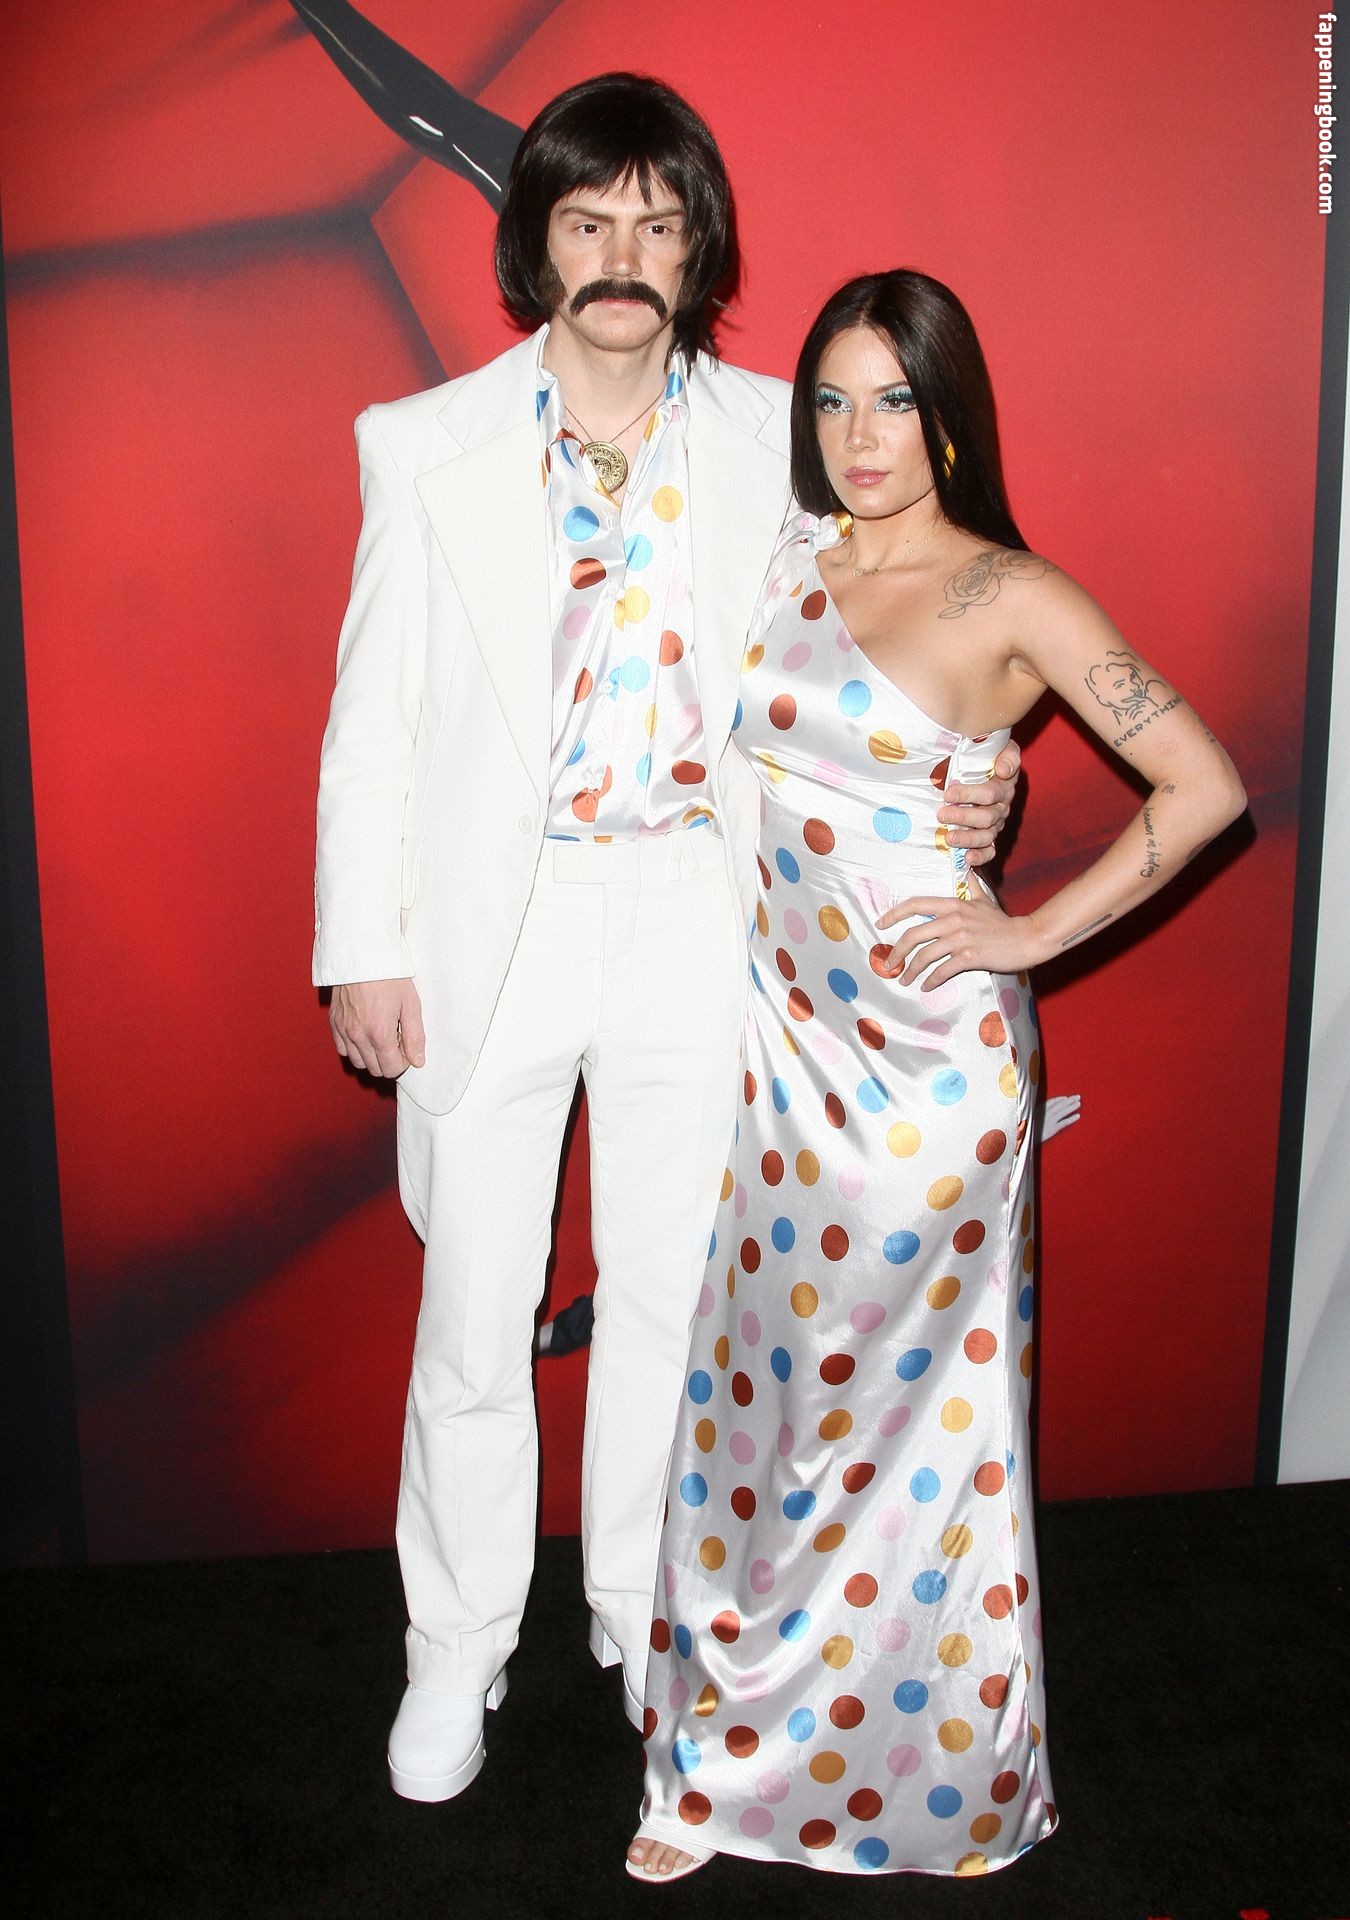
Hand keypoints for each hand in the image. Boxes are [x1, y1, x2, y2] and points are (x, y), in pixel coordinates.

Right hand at [330, 977, 424, 1075]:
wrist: (361, 955)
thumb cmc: (388, 976)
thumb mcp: (410, 1003)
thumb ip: (415, 1036)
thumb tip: (418, 1061)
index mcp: (379, 1034)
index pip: (392, 1069)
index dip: (404, 1062)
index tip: (407, 1046)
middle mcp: (358, 1036)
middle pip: (375, 1069)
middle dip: (389, 1060)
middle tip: (396, 1039)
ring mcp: (343, 1030)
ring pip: (358, 1062)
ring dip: (372, 1056)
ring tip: (380, 1036)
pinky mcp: (334, 1022)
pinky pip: (342, 1049)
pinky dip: (354, 1048)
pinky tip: (364, 1033)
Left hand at [876, 889, 1044, 989]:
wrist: (1026, 938)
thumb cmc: (1002, 921)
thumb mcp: (983, 898)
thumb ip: (970, 883)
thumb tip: (965, 863)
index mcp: (953, 904)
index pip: (916, 904)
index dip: (894, 913)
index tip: (880, 923)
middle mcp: (953, 920)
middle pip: (913, 935)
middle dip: (896, 952)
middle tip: (888, 964)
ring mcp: (961, 938)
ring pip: (925, 956)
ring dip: (911, 971)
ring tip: (904, 980)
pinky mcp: (970, 956)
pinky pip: (943, 971)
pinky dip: (931, 981)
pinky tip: (926, 986)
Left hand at [937, 740, 1019, 868]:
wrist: (987, 769)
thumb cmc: (989, 758)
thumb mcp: (1003, 748)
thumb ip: (1008, 755)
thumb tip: (1003, 770)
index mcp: (1003, 787)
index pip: (991, 793)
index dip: (970, 794)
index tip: (948, 793)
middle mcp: (1001, 808)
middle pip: (986, 817)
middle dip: (963, 817)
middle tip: (941, 815)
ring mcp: (996, 824)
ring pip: (986, 836)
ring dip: (967, 838)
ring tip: (949, 838)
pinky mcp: (990, 838)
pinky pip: (990, 851)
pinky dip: (979, 857)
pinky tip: (967, 858)